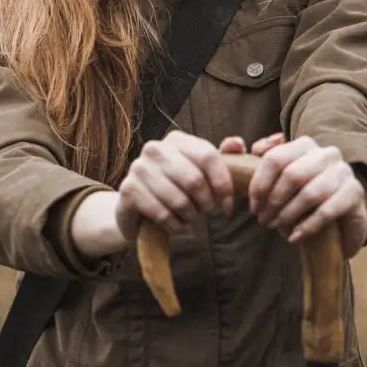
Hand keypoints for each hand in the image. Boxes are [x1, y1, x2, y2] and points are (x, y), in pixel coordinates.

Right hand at [114, 131, 234, 239]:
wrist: (137, 207)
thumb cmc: (175, 187)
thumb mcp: (199, 171)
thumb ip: (221, 157)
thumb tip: (238, 144)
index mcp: (176, 140)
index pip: (208, 156)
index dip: (223, 184)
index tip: (227, 206)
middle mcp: (155, 148)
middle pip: (195, 180)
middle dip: (206, 204)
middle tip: (205, 212)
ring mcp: (138, 168)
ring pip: (179, 201)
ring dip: (190, 217)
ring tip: (190, 218)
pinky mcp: (128, 190)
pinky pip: (162, 214)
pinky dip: (175, 226)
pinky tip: (176, 225)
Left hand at [240, 134, 366, 258]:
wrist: (341, 216)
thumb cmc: (304, 194)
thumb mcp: (283, 177)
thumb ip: (264, 160)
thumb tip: (251, 148)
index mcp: (305, 144)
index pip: (275, 158)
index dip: (260, 184)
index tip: (252, 206)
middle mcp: (326, 153)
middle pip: (292, 175)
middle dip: (273, 201)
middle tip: (263, 220)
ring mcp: (343, 171)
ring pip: (310, 193)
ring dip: (288, 214)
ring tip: (276, 227)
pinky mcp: (355, 192)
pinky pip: (328, 210)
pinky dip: (308, 226)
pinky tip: (294, 237)